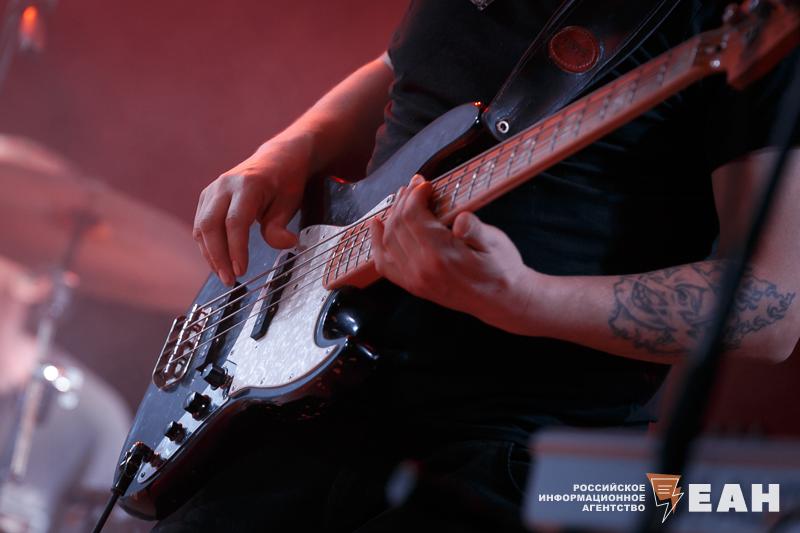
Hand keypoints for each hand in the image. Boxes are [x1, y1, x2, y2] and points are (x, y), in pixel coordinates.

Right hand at [194, 135, 313, 284]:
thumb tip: (285, 244)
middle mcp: (225, 185)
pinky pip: (201, 224)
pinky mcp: (208, 197)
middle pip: (211, 225)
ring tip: (224, 275)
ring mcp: (213, 190)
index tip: (241, 271)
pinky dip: (207, 245)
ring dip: (210, 254)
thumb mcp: (290, 203)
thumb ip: (280, 226)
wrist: (278, 158)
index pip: (235, 222)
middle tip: (229, 280)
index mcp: (248, 184)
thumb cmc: (285, 182)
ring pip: (201, 226)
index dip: (236, 249)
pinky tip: (218, 260)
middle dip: (218, 256)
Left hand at [369, 174, 538, 331]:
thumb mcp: (495, 244)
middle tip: (414, 185)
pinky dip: (377, 243)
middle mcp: (422, 270)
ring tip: (402, 198)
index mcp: (441, 256)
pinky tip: (377, 225)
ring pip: (388, 240)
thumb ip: (475, 230)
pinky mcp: (412, 286)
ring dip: (392, 215)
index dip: (415, 195)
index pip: (413, 217)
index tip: (425, 183)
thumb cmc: (500, 268)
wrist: (501, 301)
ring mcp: (414, 280)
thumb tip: (461, 219)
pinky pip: (384, 264)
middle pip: (398, 226)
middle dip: (404, 200)